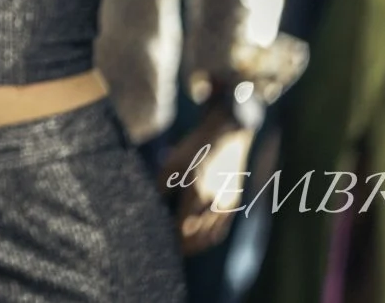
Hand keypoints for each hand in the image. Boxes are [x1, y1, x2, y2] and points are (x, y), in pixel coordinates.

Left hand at [158, 108, 253, 253]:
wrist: (227, 134)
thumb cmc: (195, 147)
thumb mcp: (172, 164)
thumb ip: (160, 187)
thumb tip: (150, 205)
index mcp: (198, 193)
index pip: (182, 228)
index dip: (170, 238)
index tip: (158, 240)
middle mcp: (215, 203)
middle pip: (197, 237)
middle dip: (182, 246)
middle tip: (167, 249)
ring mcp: (227, 205)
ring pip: (211, 237)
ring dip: (196, 246)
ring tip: (181, 248)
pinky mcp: (234, 203)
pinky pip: (221, 230)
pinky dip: (209, 239)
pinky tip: (198, 239)